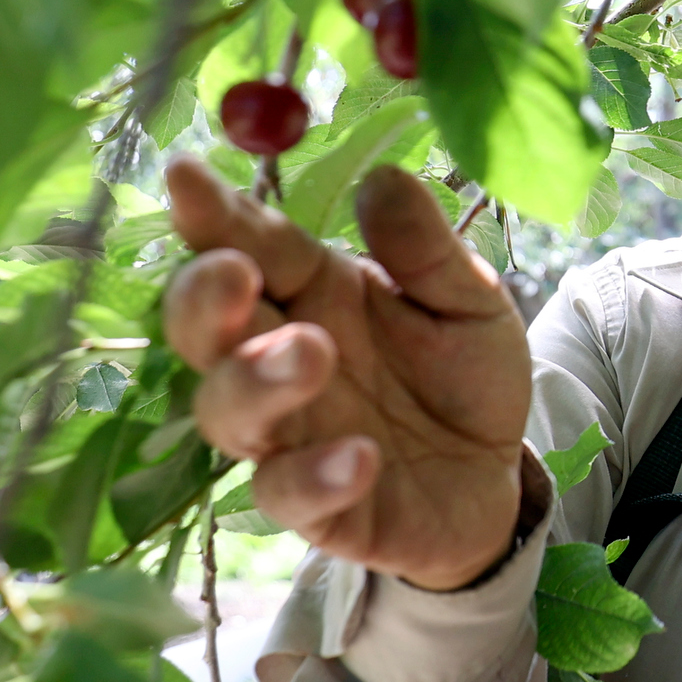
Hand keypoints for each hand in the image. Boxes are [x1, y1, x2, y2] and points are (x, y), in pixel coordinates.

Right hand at [162, 156, 532, 589]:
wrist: (497, 478)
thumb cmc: (466, 379)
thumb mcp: (470, 302)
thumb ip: (427, 249)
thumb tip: (382, 178)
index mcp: (313, 293)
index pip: (250, 246)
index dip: (213, 214)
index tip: (183, 173)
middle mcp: (281, 360)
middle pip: (206, 329)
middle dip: (204, 299)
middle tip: (233, 273)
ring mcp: (290, 437)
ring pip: (230, 411)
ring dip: (257, 380)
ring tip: (311, 352)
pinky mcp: (316, 507)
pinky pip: (290, 494)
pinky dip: (316, 475)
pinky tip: (362, 456)